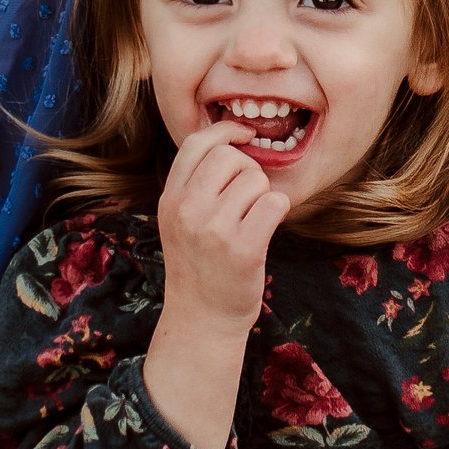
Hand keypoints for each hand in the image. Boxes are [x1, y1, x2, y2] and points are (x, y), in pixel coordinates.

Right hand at [146, 127, 289, 448]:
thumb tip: (233, 137)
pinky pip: (275, 203)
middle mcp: (187, 210)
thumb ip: (196, 183)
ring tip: (250, 223)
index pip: (197, 143)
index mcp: (170, 199)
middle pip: (232, 157)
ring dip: (263, 197)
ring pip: (258, 180)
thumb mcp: (180, 220)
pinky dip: (277, 213)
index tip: (245, 133)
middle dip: (249, 172)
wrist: (202, 319)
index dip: (226, 130)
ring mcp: (214, 230)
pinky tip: (264, 232)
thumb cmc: (199, 265)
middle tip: (246, 200)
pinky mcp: (243, 249)